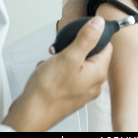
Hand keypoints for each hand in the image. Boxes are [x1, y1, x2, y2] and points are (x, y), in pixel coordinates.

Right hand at [2, 16, 111, 131]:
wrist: (31, 114)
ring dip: (64, 57)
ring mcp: (81, 90)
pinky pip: (67, 74)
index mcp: (98, 72)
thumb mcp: (69, 56)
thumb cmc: (48, 91)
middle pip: (90, 53)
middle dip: (75, 47)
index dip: (94, 35)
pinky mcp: (70, 94)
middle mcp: (93, 83)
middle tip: (63, 48)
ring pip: (77, 63)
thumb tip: (99, 23)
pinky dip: (58, 69)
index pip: (106, 45)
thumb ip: (86, 38)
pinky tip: (49, 71)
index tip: (81, 32)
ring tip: (53, 61)